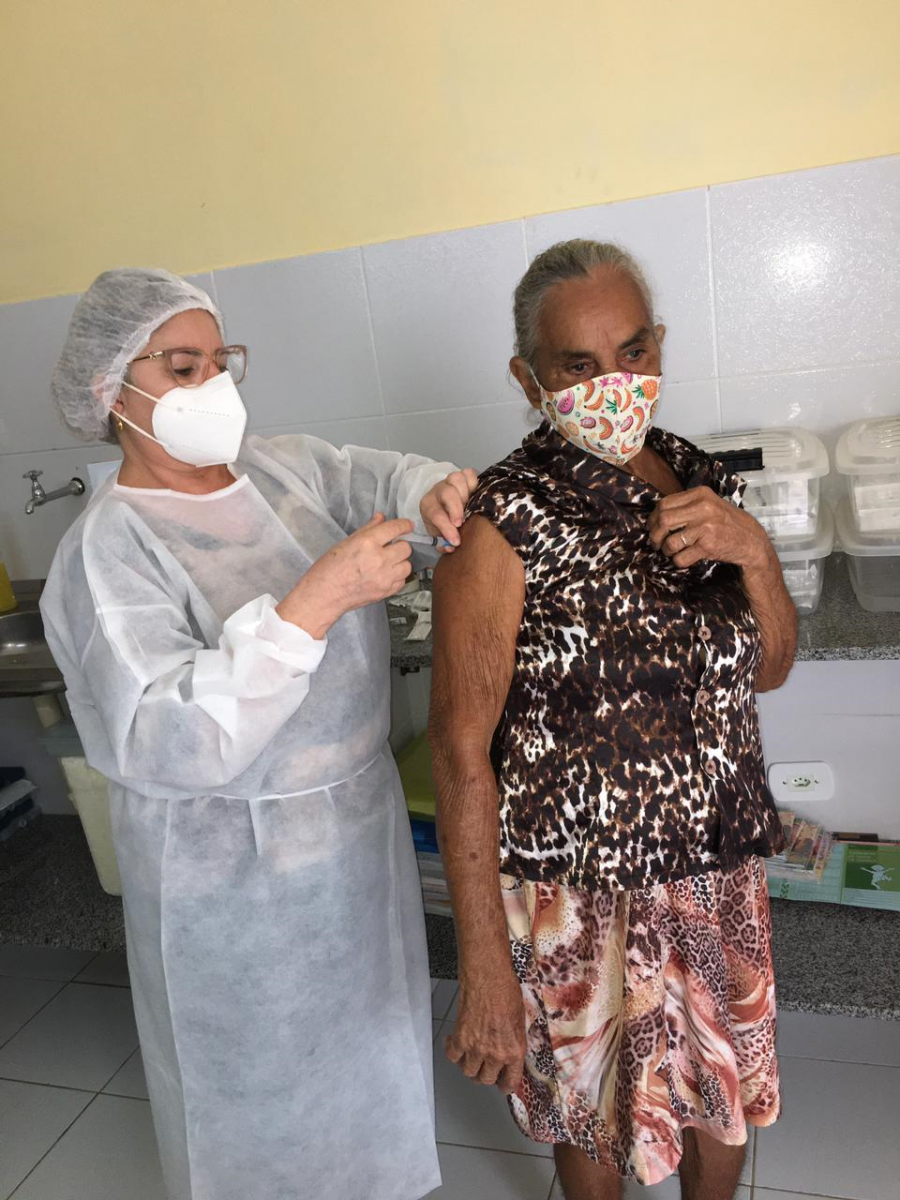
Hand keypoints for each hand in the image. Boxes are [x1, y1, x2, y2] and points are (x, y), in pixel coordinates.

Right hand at [277, 514, 413, 637]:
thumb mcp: (346, 542)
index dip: (404, 525)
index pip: (394, 529)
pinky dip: (397, 577)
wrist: (325, 595)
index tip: (408, 525)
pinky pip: (402, 581)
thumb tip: (381, 518)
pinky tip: (385, 575)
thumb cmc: (329, 567)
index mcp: (367, 543)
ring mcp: (384, 578)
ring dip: (400, 562)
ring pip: (407, 565)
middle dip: (399, 545)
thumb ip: (367, 529)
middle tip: (390, 547)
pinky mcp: (386, 592)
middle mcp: (379, 559)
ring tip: (388, 563)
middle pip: (406, 548)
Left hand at [420, 468, 478, 550]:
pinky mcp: (462, 476)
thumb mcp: (438, 535)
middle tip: (462, 522)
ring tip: (471, 507)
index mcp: (429, 506)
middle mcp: (438, 491)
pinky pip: (469, 474)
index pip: (436, 515)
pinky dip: (474, 482)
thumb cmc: (442, 523)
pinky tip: (477, 494)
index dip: (447, 528)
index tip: (456, 541)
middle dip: (456, 509)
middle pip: (447, 494)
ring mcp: (450, 482)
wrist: (443, 507)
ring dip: (466, 494)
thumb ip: (444, 543)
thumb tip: (450, 548)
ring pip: (457, 479)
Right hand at [445, 968, 526, 1093]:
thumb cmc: (506, 992)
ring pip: (468, 1072)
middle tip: (484, 1065)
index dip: (504, 1084)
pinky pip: (453, 1056)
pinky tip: (455, 1042)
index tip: (501, 1083)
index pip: (510, 1082)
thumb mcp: (521, 1021)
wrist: (488, 977)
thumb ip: (514, 1042)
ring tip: (470, 1053)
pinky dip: (452, 1052)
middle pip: (485, 1079)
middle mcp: (496, 1054)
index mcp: (515, 1051)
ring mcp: (476, 1048)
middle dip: (485, 1074)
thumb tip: (510, 1054)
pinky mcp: (460, 1039)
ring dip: (469, 1064)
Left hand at [648, 486, 769, 570]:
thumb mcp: (708, 504)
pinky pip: (681, 557)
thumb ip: (686, 505)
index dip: (653, 518)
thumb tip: (655, 515)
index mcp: (700, 494)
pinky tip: (683, 558)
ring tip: (670, 551)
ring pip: (670, 541)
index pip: (664, 504)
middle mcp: (703, 508)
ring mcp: (706, 527)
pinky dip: (678, 561)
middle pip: (663, 521)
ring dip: (666, 550)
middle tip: (656, 542)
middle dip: (655, 535)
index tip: (651, 526)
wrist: (750, 539)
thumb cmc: (725, 522)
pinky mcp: (708, 546)